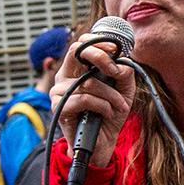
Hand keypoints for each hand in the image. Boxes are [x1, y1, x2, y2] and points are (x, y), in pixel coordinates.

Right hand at [51, 30, 137, 170]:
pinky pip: (84, 99)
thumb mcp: (124, 89)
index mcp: (77, 69)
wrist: (103, 142)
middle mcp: (64, 76)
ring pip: (87, 81)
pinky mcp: (59, 107)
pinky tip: (107, 113)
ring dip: (110, 94)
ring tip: (119, 105)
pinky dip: (102, 106)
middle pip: (76, 51)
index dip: (97, 41)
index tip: (114, 49)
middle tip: (115, 72)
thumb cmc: (110, 114)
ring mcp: (59, 91)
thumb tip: (120, 62)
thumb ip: (124, 71)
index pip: (81, 43)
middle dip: (100, 57)